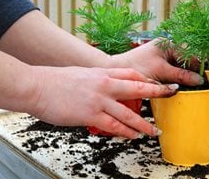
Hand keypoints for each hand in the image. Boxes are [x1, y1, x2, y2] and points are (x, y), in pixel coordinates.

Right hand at [28, 66, 178, 138]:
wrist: (37, 86)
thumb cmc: (56, 80)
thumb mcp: (82, 73)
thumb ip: (98, 79)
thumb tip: (107, 87)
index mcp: (103, 73)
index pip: (131, 74)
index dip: (146, 79)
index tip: (157, 83)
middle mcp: (105, 84)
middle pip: (138, 87)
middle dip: (157, 91)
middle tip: (171, 94)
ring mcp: (99, 100)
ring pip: (129, 112)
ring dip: (144, 123)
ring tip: (155, 131)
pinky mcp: (90, 114)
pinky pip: (113, 125)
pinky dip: (125, 132)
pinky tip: (133, 136)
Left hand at [112, 38, 203, 85]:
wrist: (117, 71)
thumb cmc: (136, 67)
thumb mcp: (162, 71)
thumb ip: (181, 75)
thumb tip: (199, 80)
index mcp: (168, 44)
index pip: (189, 54)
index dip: (197, 66)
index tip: (203, 79)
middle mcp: (166, 48)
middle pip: (185, 61)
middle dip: (190, 72)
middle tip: (196, 85)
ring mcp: (162, 58)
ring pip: (179, 68)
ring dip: (183, 77)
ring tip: (188, 87)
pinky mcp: (158, 67)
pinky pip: (172, 73)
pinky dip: (176, 80)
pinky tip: (177, 87)